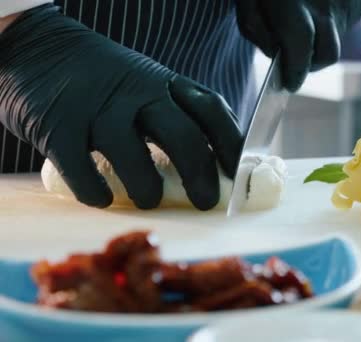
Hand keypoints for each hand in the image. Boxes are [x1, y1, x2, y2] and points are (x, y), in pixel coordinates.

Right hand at [0, 5, 242, 209]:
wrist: (38, 49)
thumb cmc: (103, 79)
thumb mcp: (147, 83)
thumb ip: (175, 112)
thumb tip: (216, 160)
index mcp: (164, 83)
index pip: (211, 109)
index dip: (231, 143)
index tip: (238, 173)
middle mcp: (137, 92)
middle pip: (181, 134)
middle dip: (199, 173)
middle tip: (204, 201)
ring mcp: (97, 107)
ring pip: (131, 151)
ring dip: (146, 185)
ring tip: (149, 200)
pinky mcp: (57, 126)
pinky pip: (80, 166)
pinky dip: (95, 190)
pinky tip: (102, 199)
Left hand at [235, 0, 360, 91]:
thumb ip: (256, 28)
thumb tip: (276, 54)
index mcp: (293, 2)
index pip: (300, 51)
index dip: (295, 72)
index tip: (289, 83)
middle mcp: (324, 3)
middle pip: (328, 52)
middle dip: (312, 62)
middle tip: (297, 59)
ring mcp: (346, 1)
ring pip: (337, 35)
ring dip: (321, 37)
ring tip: (304, 17)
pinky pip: (346, 17)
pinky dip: (331, 17)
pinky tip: (317, 2)